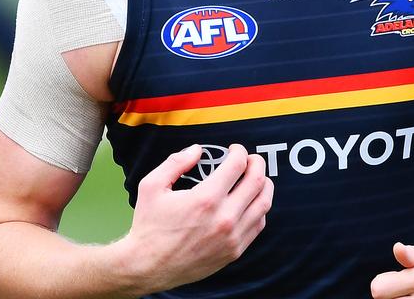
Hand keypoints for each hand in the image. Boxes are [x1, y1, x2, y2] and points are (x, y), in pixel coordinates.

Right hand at [117, 144, 273, 289]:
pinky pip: (258, 224)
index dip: (240, 152)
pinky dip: (259, 208)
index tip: (235, 149)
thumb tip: (197, 150)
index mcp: (205, 199)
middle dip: (257, 163)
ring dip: (264, 185)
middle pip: (257, 182)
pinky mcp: (234, 251)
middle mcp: (224, 218)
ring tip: (256, 178)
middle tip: (250, 159)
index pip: (237, 166)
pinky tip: (250, 202)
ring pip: (264, 204)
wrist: (149, 265)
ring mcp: (232, 237)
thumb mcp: (151, 186)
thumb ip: (175, 163)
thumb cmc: (149, 225)